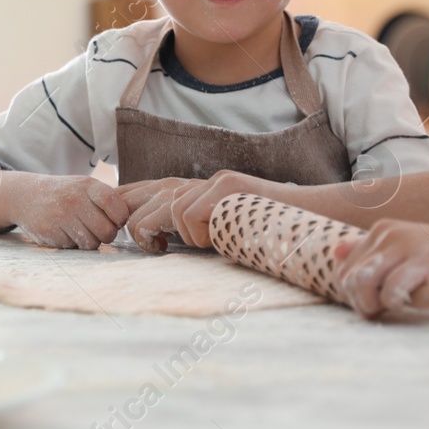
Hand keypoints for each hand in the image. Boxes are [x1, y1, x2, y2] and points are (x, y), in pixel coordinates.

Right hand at [0, 172, 130, 249]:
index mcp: (88, 186)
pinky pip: (74, 247)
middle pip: (107, 232)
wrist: (27, 195)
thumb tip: (137, 217)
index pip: (116, 206)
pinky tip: (65, 231)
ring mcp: (61, 216)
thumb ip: (108, 200)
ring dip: (89, 241)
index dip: (121, 218)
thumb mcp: (86, 187)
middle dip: (106, 234)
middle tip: (98, 228)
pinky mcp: (50, 232)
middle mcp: (75, 199)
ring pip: (91, 244)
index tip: (115, 219)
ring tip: (80, 229)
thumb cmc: (66, 194)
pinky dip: (73, 244)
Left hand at [120, 170, 286, 249]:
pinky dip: (197, 235)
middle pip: (150, 194)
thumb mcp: (221, 234)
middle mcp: (204, 181)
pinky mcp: (225, 188)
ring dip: (177, 235)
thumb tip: (159, 241)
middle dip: (137, 223)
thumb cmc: (267, 238)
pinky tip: (217, 239)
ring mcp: (215, 182)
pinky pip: (188, 214)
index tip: (117, 224)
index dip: (128, 200)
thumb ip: (195, 230)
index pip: (153, 188)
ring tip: (195, 246)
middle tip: (152, 247)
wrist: (311, 220)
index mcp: (201, 191)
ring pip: (168, 207)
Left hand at [334, 220, 428, 317]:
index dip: (355, 295)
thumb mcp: (407, 254)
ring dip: (374, 304)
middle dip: (361, 303)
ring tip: (396, 307)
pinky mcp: (424, 260)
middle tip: (384, 312)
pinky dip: (398, 302)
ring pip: (363, 281)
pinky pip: (392, 289)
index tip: (376, 305)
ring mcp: (406, 244)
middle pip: (349, 277)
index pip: (345, 268)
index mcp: (382, 230)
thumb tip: (336, 251)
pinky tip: (417, 300)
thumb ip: (373, 253)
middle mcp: (389, 232)